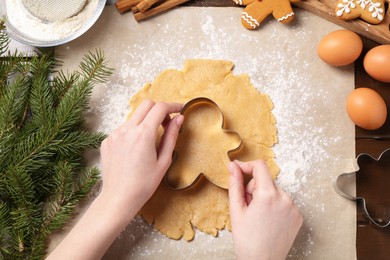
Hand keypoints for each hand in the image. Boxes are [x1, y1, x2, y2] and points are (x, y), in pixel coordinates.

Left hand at [99, 99, 182, 218]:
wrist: (119, 198)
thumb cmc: (144, 184)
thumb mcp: (164, 161)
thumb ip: (171, 136)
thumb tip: (179, 119)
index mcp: (144, 134)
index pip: (160, 108)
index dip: (173, 106)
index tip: (180, 109)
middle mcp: (127, 130)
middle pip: (146, 104)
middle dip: (159, 109)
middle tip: (166, 124)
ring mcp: (114, 134)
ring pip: (134, 116)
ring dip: (145, 121)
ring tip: (150, 141)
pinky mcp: (107, 140)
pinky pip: (123, 128)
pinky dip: (133, 132)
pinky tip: (135, 149)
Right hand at [228, 160, 302, 259]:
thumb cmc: (247, 240)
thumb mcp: (236, 209)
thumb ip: (235, 184)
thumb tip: (233, 166)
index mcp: (268, 195)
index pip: (259, 166)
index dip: (246, 166)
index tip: (238, 170)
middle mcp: (285, 198)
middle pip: (265, 180)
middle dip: (253, 188)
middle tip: (247, 206)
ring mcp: (294, 207)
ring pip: (274, 190)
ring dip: (264, 197)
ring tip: (257, 216)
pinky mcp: (298, 216)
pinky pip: (283, 201)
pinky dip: (274, 206)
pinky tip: (268, 220)